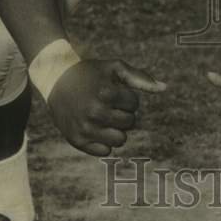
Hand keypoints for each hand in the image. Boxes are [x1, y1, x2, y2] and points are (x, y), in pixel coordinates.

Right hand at [46, 58, 165, 155]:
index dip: (126, 97)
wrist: (56, 79)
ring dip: (116, 129)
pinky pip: (105, 151)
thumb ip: (140, 78)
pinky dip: (103, 141)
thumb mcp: (114, 68)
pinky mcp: (77, 140)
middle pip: (130, 123)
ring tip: (103, 117)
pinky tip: (94, 127)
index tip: (113, 91)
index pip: (134, 105)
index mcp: (106, 93)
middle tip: (108, 104)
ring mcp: (85, 128)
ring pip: (120, 140)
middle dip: (123, 113)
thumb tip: (164, 88)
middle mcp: (95, 112)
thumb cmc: (91, 73)